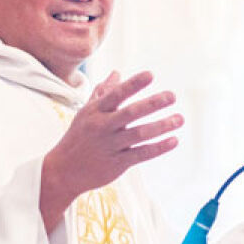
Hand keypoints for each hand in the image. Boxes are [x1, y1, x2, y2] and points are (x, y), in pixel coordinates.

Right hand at [39, 70, 180, 230]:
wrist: (64, 170)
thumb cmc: (78, 137)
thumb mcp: (86, 113)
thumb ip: (102, 93)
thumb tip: (116, 73)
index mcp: (95, 112)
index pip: (116, 95)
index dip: (133, 84)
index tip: (151, 75)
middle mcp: (103, 127)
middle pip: (130, 113)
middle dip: (152, 103)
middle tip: (172, 96)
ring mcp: (110, 146)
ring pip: (139, 134)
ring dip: (162, 126)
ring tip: (179, 119)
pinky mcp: (117, 163)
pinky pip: (141, 154)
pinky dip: (158, 148)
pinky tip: (174, 140)